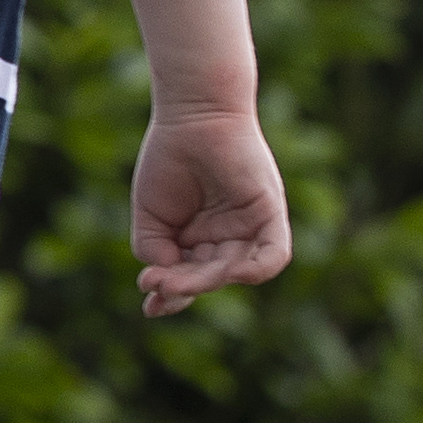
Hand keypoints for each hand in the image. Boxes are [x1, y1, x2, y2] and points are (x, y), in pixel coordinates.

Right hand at [129, 107, 291, 316]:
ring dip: (206, 280)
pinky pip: (273, 255)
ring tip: (174, 281)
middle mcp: (229, 237)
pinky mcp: (270, 214)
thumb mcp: (149, 214)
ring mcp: (250, 227)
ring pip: (237, 270)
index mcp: (201, 239)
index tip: (149, 307)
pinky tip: (231, 274)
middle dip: (184, 287)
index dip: (172, 296)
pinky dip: (257, 269)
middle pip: (212, 276)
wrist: (191, 115)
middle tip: (155, 287)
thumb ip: (153, 250)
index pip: (191, 277)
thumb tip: (164, 276)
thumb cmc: (167, 158)